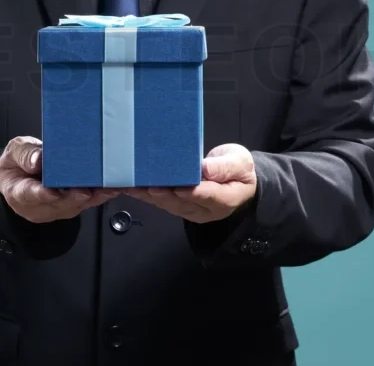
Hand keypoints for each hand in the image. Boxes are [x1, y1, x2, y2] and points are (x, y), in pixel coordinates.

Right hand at [0, 136, 117, 222]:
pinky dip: (99, 196)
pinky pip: (86, 204)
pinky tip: (112, 188)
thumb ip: (24, 155)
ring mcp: (55, 209)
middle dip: (74, 198)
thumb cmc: (16, 165)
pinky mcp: (70, 207)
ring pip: (75, 207)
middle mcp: (38, 206)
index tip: (53, 192)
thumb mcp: (13, 152)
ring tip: (108, 188)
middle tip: (88, 190)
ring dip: (93, 198)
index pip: (29, 194)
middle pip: (57, 205)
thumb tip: (38, 160)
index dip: (42, 194)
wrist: (19, 177)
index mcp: (18, 192)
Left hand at [127, 143, 256, 222]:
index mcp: (226, 199)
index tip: (179, 188)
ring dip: (150, 196)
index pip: (209, 196)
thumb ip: (225, 167)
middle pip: (184, 204)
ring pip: (170, 205)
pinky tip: (132, 188)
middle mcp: (206, 210)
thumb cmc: (240, 169)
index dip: (193, 192)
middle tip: (149, 186)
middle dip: (165, 195)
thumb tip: (206, 169)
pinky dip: (147, 195)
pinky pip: (163, 202)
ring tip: (133, 187)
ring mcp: (192, 211)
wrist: (237, 180)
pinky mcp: (180, 207)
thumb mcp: (240, 162)